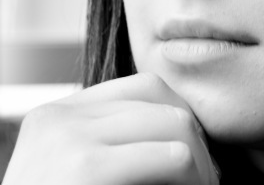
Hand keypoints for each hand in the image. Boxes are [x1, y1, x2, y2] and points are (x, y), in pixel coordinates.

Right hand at [2, 73, 219, 184]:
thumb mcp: (74, 168)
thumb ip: (111, 142)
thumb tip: (183, 128)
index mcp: (56, 115)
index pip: (144, 87)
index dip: (179, 115)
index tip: (192, 154)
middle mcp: (59, 117)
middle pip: (162, 101)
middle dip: (196, 138)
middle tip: (207, 178)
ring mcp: (68, 139)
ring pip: (176, 123)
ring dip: (201, 160)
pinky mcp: (85, 169)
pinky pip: (173, 157)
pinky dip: (195, 178)